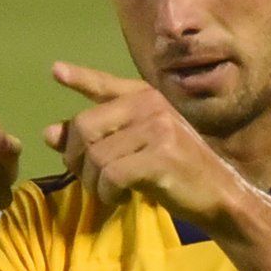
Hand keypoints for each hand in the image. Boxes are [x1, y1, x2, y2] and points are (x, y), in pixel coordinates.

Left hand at [43, 62, 241, 229]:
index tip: (56, 72)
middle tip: (91, 179)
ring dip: (94, 183)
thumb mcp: (137, 149)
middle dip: (77, 159)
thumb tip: (50, 133)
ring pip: (96, 156)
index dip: (80, 79)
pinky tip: (120, 198)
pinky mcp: (160, 156)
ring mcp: (157, 128)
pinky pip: (111, 176)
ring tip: (111, 192)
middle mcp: (150, 105)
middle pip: (85, 127)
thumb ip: (98, 138)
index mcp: (147, 98)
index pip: (106, 85)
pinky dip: (108, 193)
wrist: (220, 196)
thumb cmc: (178, 173)